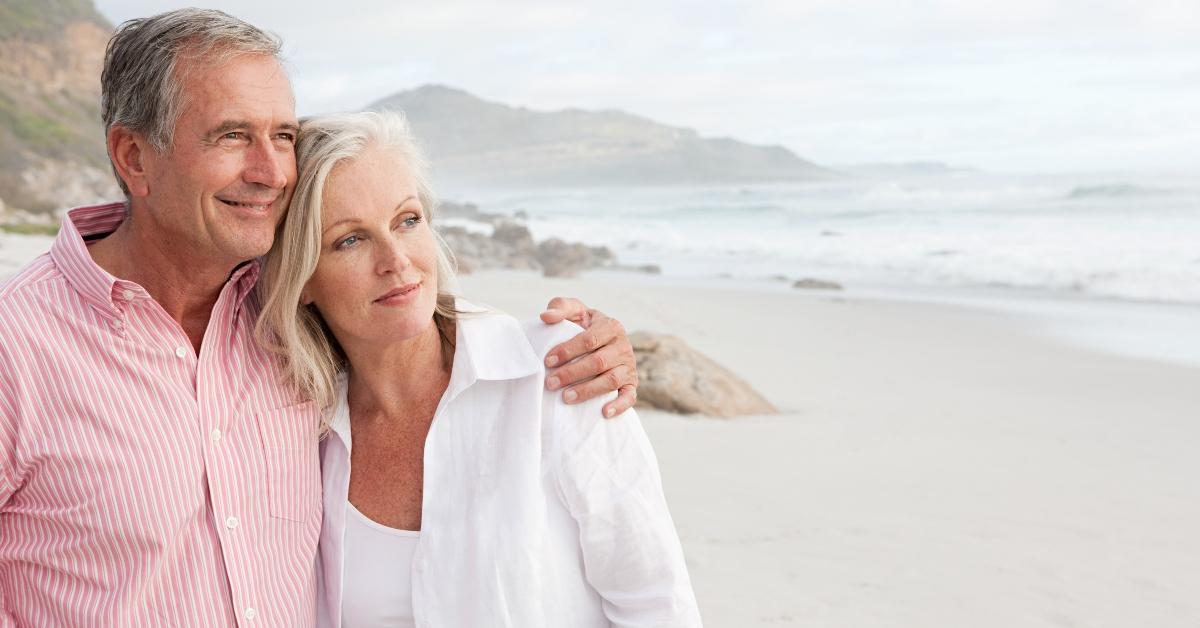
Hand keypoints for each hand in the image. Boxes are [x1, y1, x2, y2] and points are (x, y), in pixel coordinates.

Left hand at [540, 297, 637, 418]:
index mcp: (611, 327)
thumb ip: (561, 307)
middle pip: (598, 362)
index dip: (568, 351)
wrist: (606, 342)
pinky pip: (629, 397)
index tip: (548, 361)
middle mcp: (623, 346)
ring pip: (611, 380)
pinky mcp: (632, 384)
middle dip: (572, 373)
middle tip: (550, 383)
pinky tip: (603, 412)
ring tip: (565, 398)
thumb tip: (545, 316)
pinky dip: (619, 405)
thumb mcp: (576, 312)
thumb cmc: (585, 327)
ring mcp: (629, 367)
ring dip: (588, 391)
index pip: (589, 340)